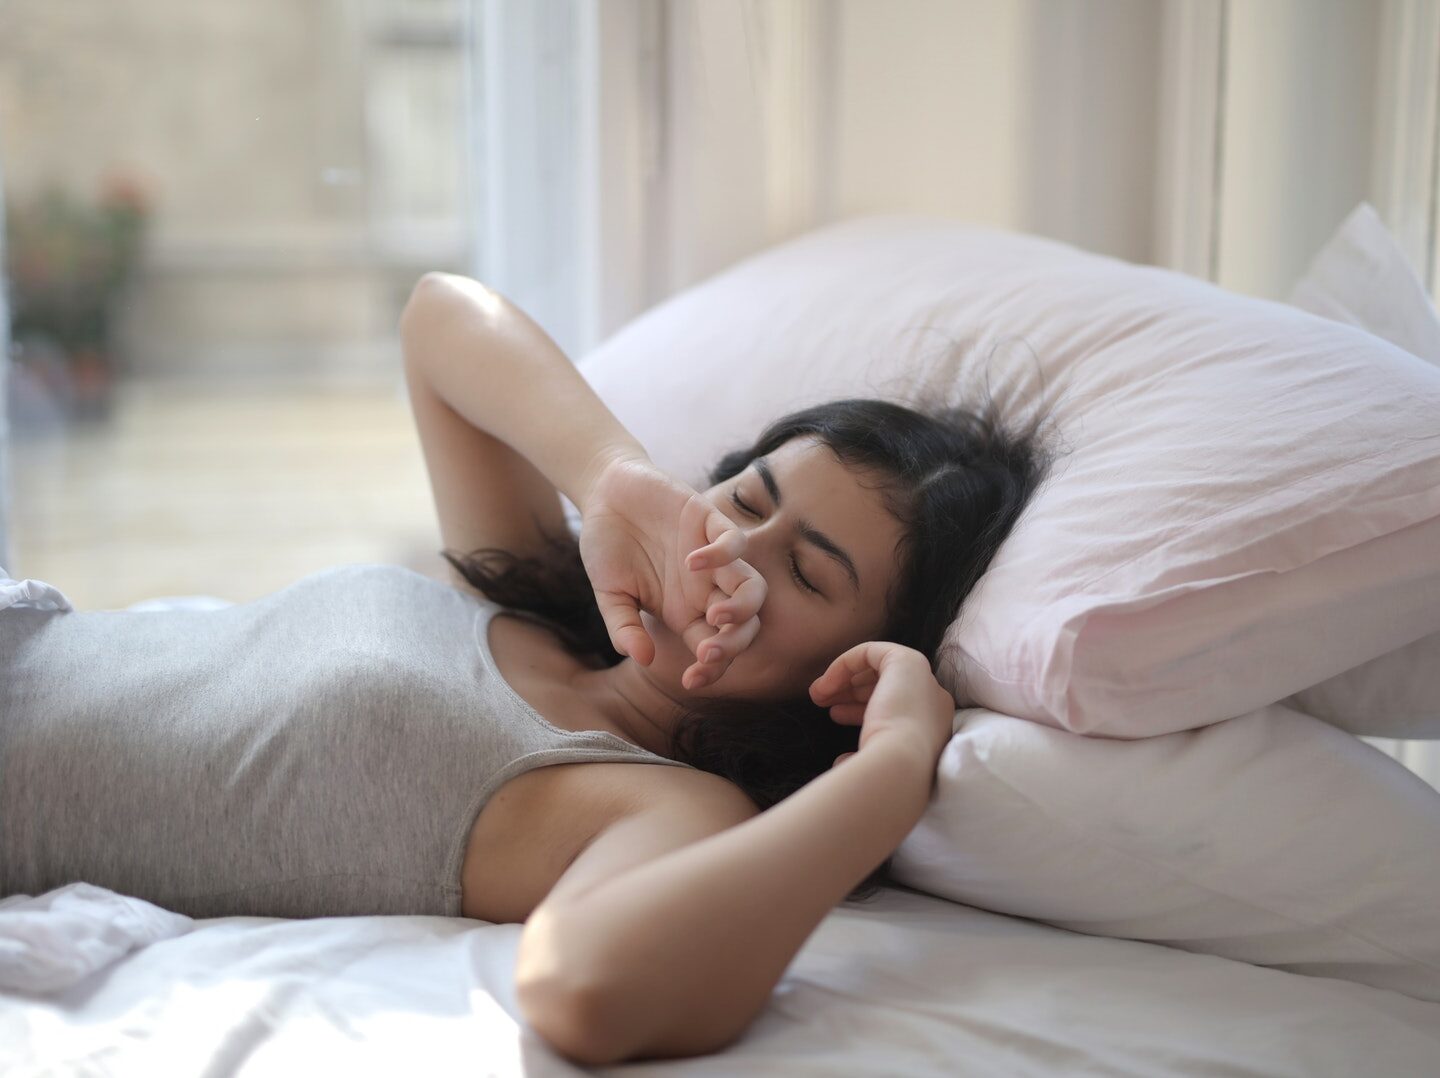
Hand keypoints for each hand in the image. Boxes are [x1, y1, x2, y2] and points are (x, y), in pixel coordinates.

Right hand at [579, 455, 767, 689]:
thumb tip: (642, 658)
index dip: (712, 669)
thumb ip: (624, 627)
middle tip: (708, 651)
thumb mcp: (609, 593)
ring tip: (716, 615)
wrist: (605, 493)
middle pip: (743, 624)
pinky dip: (722, 555)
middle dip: (733, 644)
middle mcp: (706, 588)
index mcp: (684, 611)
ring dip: (743, 608)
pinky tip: (692, 561)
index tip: (692, 679)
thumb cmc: (608, 546)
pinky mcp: (710, 520)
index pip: (712, 647)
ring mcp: (713, 556)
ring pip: (753, 587)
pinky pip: (734, 542)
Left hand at [808, 642, 957, 768]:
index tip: (834, 716)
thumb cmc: (887, 775)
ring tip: (817, 695)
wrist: (900, 767)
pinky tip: (825, 684)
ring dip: (844, 679)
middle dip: (851, 692)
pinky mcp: (909, 661)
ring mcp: (924, 680)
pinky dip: (845, 663)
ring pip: (878, 668)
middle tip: (823, 703)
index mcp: (932, 728)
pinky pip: (871, 652)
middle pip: (887, 686)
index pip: (894, 708)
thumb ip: (864, 757)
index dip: (860, 708)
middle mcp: (934, 701)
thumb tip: (842, 761)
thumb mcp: (874, 765)